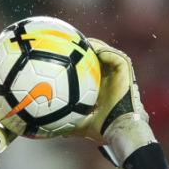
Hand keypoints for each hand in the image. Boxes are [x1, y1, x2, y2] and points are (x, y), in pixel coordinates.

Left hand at [64, 39, 156, 166]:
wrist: (119, 129)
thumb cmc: (102, 130)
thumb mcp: (77, 126)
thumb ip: (63, 123)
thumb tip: (42, 128)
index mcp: (101, 90)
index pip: (88, 73)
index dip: (76, 65)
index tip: (60, 59)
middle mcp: (111, 80)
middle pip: (97, 59)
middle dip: (83, 50)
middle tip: (66, 43)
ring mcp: (119, 74)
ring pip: (105, 53)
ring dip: (92, 45)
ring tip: (76, 39)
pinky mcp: (126, 70)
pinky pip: (113, 55)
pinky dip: (101, 48)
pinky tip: (87, 45)